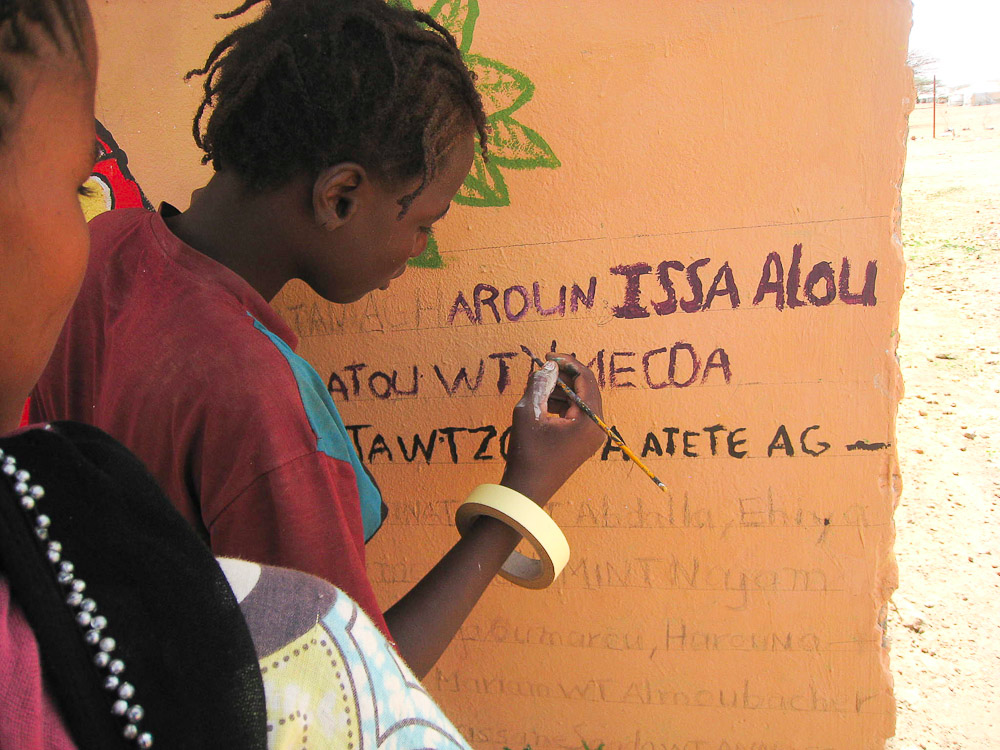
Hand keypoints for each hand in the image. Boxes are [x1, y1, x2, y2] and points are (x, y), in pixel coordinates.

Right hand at [501, 353, 604, 505]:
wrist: (527, 490)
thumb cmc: (527, 453)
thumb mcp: (528, 412)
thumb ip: (539, 383)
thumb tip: (549, 366)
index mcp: (589, 421)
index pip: (586, 379)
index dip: (568, 363)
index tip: (548, 356)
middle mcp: (597, 428)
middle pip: (586, 389)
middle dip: (564, 377)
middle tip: (542, 369)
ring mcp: (592, 437)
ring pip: (580, 401)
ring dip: (560, 390)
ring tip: (538, 388)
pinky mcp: (583, 442)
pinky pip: (576, 414)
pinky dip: (561, 404)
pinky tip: (542, 404)